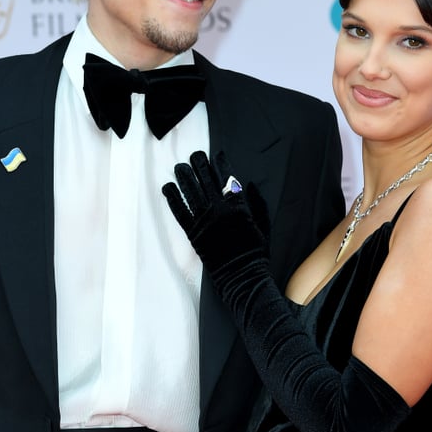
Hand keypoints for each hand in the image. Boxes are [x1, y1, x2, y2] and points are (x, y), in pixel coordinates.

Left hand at [162, 151, 269, 275]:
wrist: (241, 276)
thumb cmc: (255, 253)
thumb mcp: (263, 226)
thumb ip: (258, 203)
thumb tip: (249, 184)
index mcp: (238, 207)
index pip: (227, 178)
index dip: (220, 164)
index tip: (216, 154)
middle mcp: (220, 210)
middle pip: (206, 181)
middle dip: (199, 165)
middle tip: (194, 155)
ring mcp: (205, 222)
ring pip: (191, 193)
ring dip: (184, 177)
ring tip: (179, 167)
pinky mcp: (193, 234)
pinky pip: (180, 212)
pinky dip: (173, 199)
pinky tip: (168, 188)